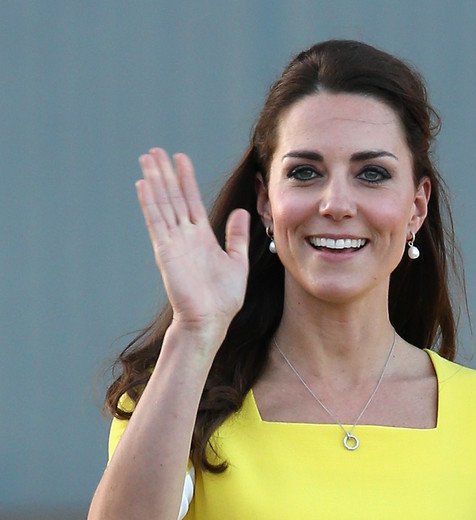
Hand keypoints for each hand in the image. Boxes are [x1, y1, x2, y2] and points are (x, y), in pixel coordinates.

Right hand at [136, 148, 249, 339]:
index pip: (191, 201)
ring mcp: (173, 242)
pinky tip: (143, 185)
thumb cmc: (223, 299)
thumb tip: (241, 213)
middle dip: (165, 173)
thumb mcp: (237, 262)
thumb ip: (236, 237)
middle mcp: (185, 236)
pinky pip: (156, 222)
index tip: (180, 158)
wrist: (210, 320)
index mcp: (202, 238)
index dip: (185, 179)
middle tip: (156, 150)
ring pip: (162, 204)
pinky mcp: (165, 251)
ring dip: (154, 181)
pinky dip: (149, 203)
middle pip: (173, 197)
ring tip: (147, 158)